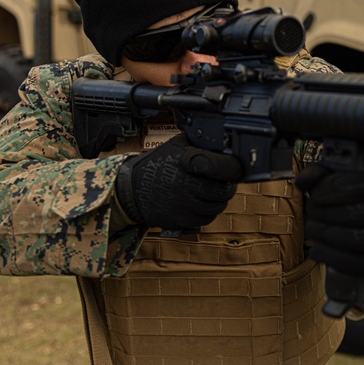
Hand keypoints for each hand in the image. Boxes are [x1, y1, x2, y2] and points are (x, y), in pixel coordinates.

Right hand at [115, 134, 241, 230]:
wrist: (131, 190)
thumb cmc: (156, 165)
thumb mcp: (176, 145)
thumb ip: (200, 143)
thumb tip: (225, 143)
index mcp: (188, 163)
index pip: (225, 167)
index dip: (232, 168)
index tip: (232, 167)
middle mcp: (187, 185)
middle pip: (225, 190)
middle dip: (226, 185)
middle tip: (221, 180)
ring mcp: (185, 205)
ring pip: (218, 206)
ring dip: (218, 199)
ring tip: (208, 190)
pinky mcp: (183, 221)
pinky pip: (207, 218)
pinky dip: (207, 211)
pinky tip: (198, 201)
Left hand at [295, 162, 363, 280]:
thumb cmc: (351, 201)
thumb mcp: (337, 182)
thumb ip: (319, 175)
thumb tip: (301, 181)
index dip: (334, 189)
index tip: (316, 195)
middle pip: (357, 213)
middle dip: (324, 212)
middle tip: (311, 211)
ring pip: (356, 238)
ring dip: (324, 233)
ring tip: (313, 228)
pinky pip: (356, 264)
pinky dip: (329, 256)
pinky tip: (316, 249)